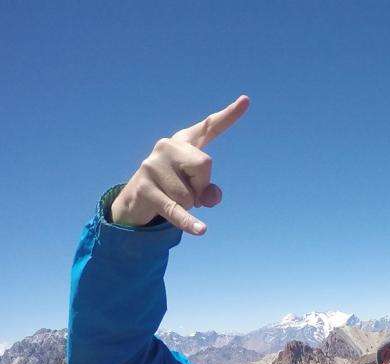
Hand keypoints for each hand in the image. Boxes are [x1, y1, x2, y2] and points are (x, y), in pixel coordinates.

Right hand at [111, 95, 249, 234]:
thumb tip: (209, 198)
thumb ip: (210, 192)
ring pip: (190, 194)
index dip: (228, 116)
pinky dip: (188, 222)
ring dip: (189, 205)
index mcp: (184, 142)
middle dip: (202, 184)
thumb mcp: (197, 189)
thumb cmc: (174, 189)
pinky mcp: (146, 187)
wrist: (137, 199)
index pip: (209, 127)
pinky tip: (201, 230)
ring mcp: (153, 164)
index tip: (246, 100)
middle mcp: (168, 146)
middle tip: (190, 191)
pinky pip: (176, 209)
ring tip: (173, 199)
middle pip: (204, 164)